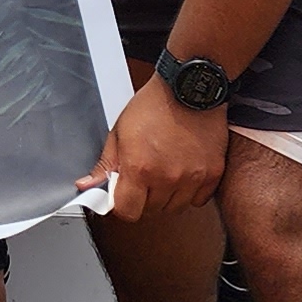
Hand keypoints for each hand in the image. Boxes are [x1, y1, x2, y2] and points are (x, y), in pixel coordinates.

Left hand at [89, 75, 228, 220]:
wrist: (189, 89)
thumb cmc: (153, 105)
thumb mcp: (120, 132)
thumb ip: (106, 164)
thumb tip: (88, 186)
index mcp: (139, 167)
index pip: (127, 212)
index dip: (122, 205)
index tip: (123, 195)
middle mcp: (167, 177)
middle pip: (151, 211)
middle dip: (143, 198)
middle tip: (143, 177)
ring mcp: (193, 178)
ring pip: (175, 208)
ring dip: (166, 197)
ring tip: (163, 172)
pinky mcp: (213, 175)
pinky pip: (199, 200)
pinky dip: (190, 192)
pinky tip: (183, 172)